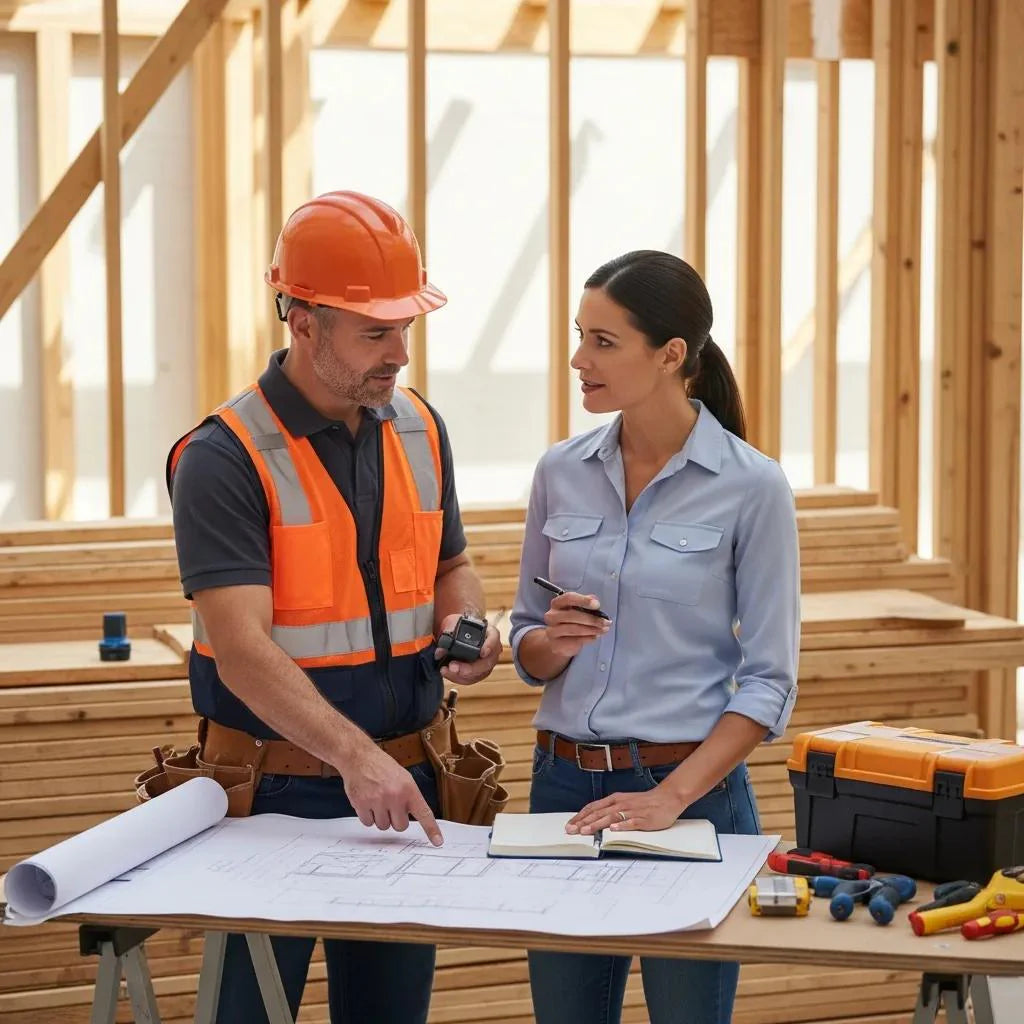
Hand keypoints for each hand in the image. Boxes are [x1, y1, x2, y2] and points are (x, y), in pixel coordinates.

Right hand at [338, 741, 443, 846]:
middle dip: (395, 819)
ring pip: (383, 826)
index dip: (431, 829)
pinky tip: (367, 802)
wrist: (359, 757)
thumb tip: (413, 817)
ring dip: (380, 818)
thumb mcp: (403, 778)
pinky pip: (368, 823)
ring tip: (377, 800)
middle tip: (390, 805)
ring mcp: (378, 801)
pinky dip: (367, 816)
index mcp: (409, 789)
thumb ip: (410, 797)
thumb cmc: (382, 767)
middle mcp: (395, 796)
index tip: (438, 842)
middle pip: (401, 826)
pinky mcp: (362, 804)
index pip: (424, 813)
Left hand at [435, 615, 501, 684]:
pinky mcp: (478, 673)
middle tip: (452, 666)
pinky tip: (447, 673)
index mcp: (489, 633)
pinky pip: (470, 679)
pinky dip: (457, 678)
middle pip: (486, 662)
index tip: (482, 652)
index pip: (494, 638)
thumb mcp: (453, 624)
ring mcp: (486, 663)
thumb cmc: (460, 626)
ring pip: (478, 674)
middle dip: (469, 668)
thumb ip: (447, 636)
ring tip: (445, 670)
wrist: (457, 633)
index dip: (490, 646)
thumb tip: (440, 652)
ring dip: (460, 675)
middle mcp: (492, 649)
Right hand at [543, 591, 610, 658]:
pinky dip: (588, 638)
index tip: (597, 605)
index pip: (568, 598)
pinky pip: (575, 640)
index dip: (583, 600)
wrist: (559, 641)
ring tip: (604, 629)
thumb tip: (595, 601)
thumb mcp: (578, 610)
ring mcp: (552, 631)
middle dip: (592, 619)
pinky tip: (595, 636)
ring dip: (593, 629)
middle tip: (606, 622)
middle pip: (572, 615)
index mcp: (557, 603)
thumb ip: (586, 603)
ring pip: (574, 629)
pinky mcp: (556, 644)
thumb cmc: (571, 621)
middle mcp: (551, 616)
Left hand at [566, 784, 684, 835]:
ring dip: (597, 824)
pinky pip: (631, 822)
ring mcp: (632, 811)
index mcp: (615, 799)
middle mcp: (621, 804)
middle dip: (583, 822)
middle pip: (599, 813)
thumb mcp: (623, 802)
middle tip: (571, 830)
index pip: (593, 807)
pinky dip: (622, 826)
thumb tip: (593, 819)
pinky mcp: (644, 819)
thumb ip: (610, 809)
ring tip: (586, 831)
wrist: (667, 798)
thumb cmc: (644, 802)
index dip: (580, 816)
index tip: (569, 824)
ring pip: (611, 817)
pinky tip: (614, 830)